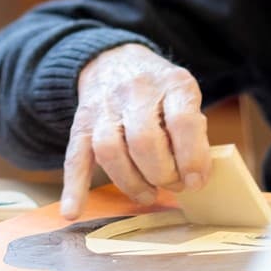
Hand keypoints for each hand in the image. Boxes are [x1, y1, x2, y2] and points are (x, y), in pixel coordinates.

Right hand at [61, 43, 211, 217]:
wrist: (113, 59)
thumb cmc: (158, 88)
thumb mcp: (184, 94)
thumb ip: (192, 129)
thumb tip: (195, 175)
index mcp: (170, 83)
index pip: (182, 122)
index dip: (192, 158)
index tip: (196, 181)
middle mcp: (135, 91)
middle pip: (144, 141)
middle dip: (162, 174)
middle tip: (173, 185)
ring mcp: (104, 108)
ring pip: (110, 151)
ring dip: (131, 183)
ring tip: (148, 194)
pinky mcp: (82, 124)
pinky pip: (75, 156)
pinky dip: (74, 187)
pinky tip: (74, 211)